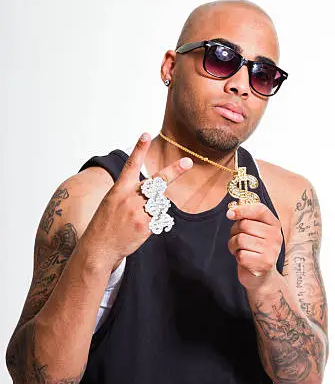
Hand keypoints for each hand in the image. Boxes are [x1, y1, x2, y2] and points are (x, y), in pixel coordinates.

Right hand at [82, 132, 192, 268]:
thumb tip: (155, 193)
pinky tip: (139, 229)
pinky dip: (154, 222)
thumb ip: (131, 194)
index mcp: (119, 189)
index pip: (130, 165)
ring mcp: (138, 212)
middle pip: (157, 182)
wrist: (98, 248)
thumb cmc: (104, 225)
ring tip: (136, 220)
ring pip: (159, 203)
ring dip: (155, 209)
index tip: (146, 134)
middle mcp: (129, 198)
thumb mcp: (111, 203)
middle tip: (188, 162)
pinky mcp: (145, 225)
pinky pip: (158, 218)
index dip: (139, 149)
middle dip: (174, 171)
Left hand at [226, 203, 282, 290]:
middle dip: (234, 232)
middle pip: (245, 224)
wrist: (262, 277)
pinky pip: (241, 254)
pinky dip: (237, 257)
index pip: (259, 210)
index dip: (242, 209)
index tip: (230, 214)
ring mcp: (272, 250)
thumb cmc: (254, 250)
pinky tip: (243, 259)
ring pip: (241, 239)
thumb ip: (247, 219)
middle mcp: (276, 236)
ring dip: (234, 245)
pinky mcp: (265, 263)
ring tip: (239, 250)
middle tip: (237, 239)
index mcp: (274, 224)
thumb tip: (232, 211)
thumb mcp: (254, 232)